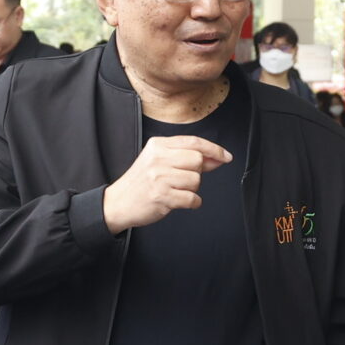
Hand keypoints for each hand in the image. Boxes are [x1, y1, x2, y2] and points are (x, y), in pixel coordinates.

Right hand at [101, 135, 232, 232]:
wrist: (117, 203)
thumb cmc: (141, 182)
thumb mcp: (159, 161)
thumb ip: (186, 158)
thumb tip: (216, 158)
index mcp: (158, 145)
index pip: (193, 142)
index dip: (214, 149)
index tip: (226, 156)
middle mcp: (158, 158)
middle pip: (197, 160)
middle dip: (196, 172)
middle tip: (181, 180)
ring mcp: (159, 177)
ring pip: (196, 180)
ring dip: (191, 190)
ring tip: (175, 191)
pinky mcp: (161, 196)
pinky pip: (192, 199)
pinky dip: (191, 203)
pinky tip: (178, 202)